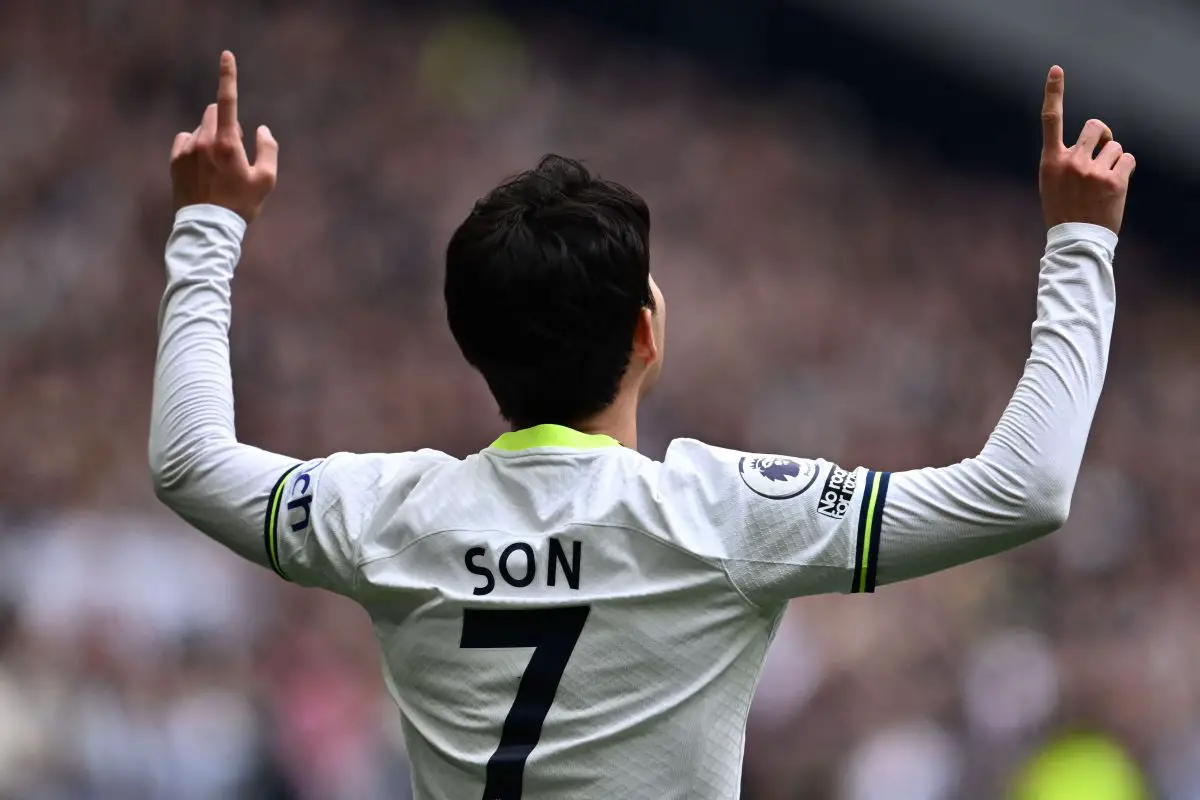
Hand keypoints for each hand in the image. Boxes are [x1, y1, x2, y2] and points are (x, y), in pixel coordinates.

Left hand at [171, 51, 277, 222]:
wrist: (208, 228)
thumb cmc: (242, 205)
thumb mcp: (266, 180)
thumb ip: (269, 149)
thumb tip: (262, 129)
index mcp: (228, 144)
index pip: (228, 101)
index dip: (228, 75)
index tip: (226, 54)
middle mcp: (204, 141)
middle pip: (214, 112)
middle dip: (226, 122)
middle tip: (235, 150)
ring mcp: (187, 149)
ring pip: (201, 127)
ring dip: (211, 136)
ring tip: (219, 166)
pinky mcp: (175, 159)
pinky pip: (186, 139)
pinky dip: (195, 145)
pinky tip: (203, 166)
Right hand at [1039, 65, 1133, 234]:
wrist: (1076, 240)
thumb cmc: (1063, 210)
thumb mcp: (1052, 183)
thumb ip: (1065, 158)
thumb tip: (1094, 140)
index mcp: (1050, 161)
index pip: (1050, 120)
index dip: (1054, 92)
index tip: (1056, 70)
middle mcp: (1070, 162)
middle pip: (1096, 127)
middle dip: (1103, 137)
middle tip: (1101, 155)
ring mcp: (1092, 171)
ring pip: (1114, 146)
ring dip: (1114, 159)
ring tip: (1104, 182)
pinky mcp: (1113, 180)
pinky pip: (1128, 159)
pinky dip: (1125, 170)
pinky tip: (1115, 187)